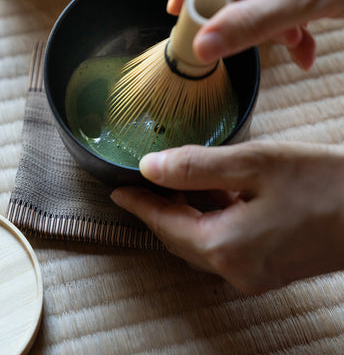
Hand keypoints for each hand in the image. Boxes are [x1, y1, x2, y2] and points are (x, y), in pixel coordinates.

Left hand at [111, 142, 343, 293]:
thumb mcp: (254, 164)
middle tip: (144, 185)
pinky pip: (225, 248)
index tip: (118, 191)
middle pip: (179, 240)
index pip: (164, 225)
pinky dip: (211, 223)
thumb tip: (150, 167)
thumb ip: (196, 167)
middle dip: (159, 212)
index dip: (139, 205)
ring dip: (185, 217)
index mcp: (225, 246)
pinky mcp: (270, 270)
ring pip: (201, 245)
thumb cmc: (322, 184)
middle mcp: (235, 270)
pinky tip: (218, 197)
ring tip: (176, 185)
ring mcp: (254, 275)